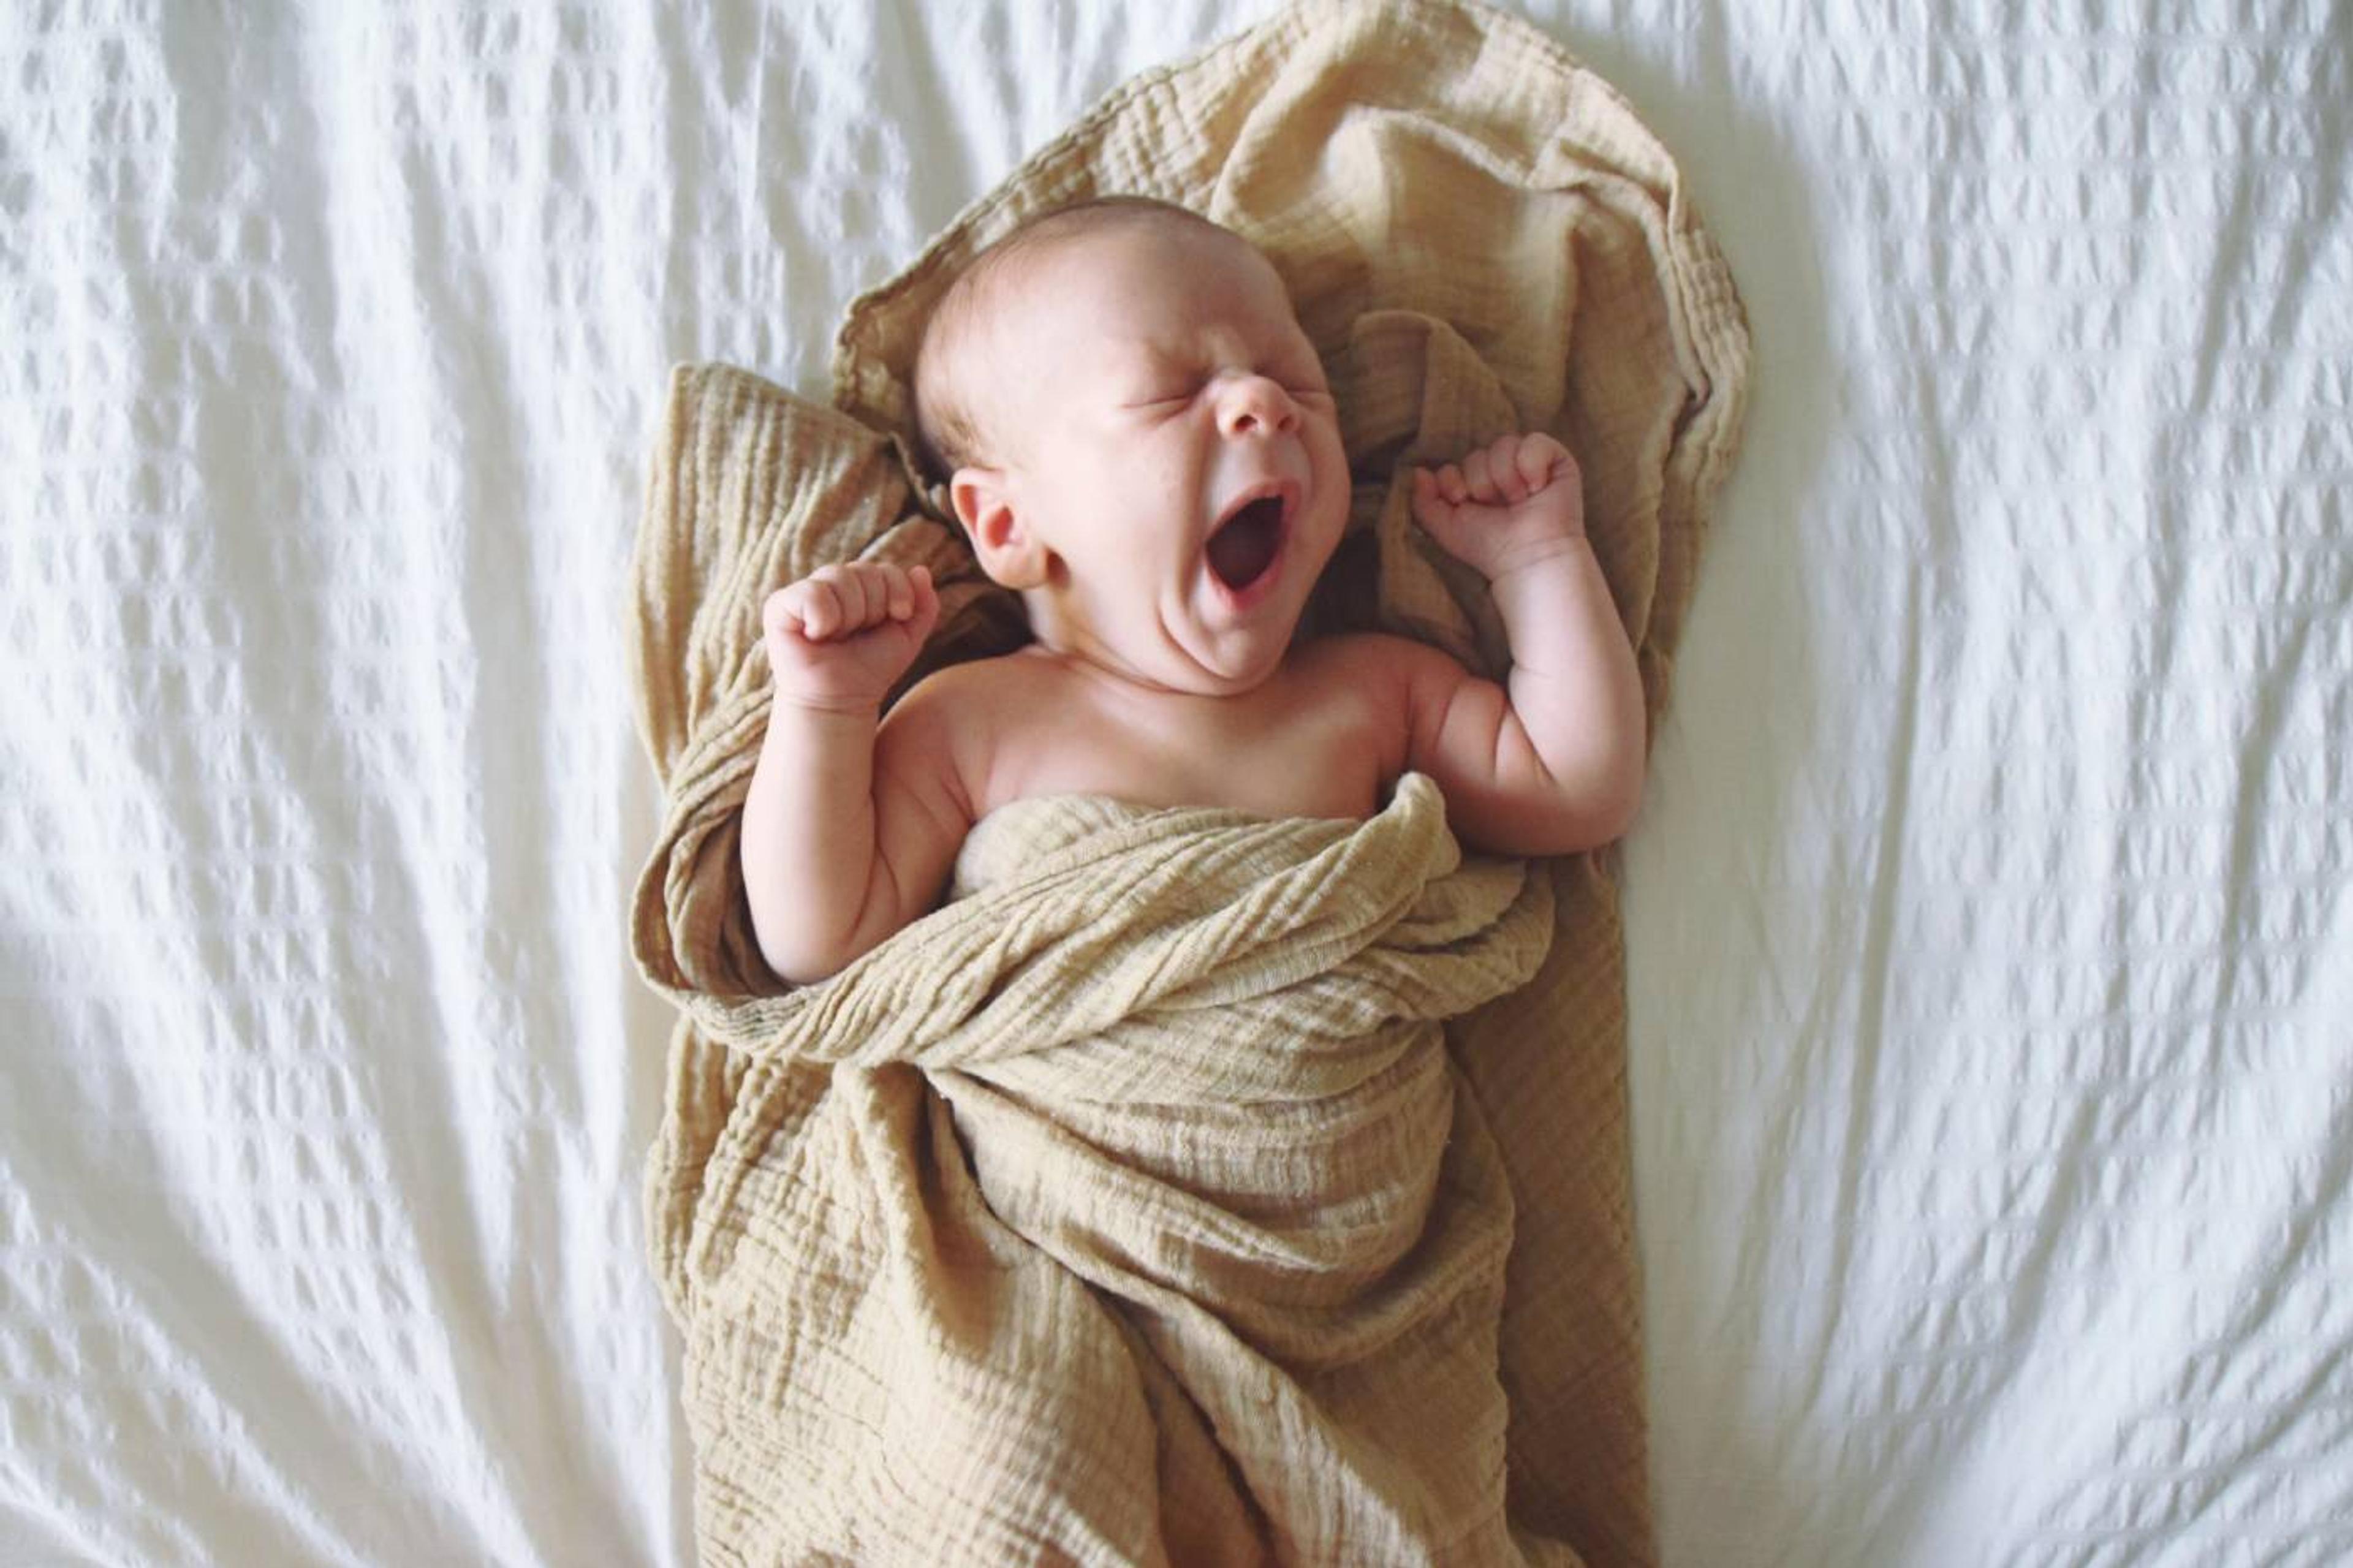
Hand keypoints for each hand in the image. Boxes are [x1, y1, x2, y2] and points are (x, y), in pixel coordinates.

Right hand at [763, 561, 940, 712]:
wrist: (841, 701)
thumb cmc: (870, 670)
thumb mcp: (907, 637)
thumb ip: (923, 605)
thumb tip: (921, 570)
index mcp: (859, 586)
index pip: (885, 569)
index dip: (897, 594)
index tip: (897, 618)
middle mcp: (830, 584)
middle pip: (864, 570)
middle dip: (872, 610)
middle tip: (858, 636)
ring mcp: (803, 593)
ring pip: (839, 577)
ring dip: (849, 616)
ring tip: (837, 638)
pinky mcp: (779, 606)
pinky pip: (810, 593)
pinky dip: (822, 617)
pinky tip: (817, 636)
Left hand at [1409, 432, 1585, 580]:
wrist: (1528, 557)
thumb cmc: (1490, 548)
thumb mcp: (1446, 528)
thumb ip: (1424, 502)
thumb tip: (1418, 471)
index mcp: (1476, 486)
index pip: (1455, 464)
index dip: (1453, 480)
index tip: (1462, 501)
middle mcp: (1502, 473)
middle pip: (1477, 454)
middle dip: (1481, 482)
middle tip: (1497, 507)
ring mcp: (1529, 464)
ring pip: (1503, 445)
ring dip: (1504, 478)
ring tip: (1518, 502)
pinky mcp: (1556, 460)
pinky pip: (1535, 441)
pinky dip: (1531, 465)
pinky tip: (1536, 489)